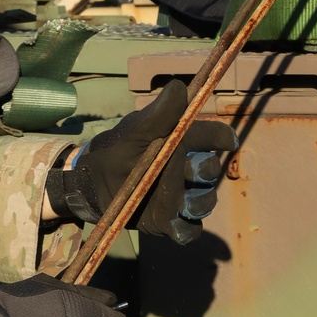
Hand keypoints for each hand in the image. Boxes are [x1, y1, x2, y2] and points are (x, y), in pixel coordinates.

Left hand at [46, 82, 236, 244]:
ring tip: (184, 202)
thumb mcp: (134, 131)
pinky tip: (174, 225)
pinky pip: (189, 231)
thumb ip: (159, 114)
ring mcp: (178, 196)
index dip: (221, 137)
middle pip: (209, 170)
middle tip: (191, 169)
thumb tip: (180, 86)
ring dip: (199, 201)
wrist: (90, 183)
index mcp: (180, 143)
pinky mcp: (168, 221)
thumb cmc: (114, 150)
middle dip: (205, 169)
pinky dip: (186, 230)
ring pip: (204, 201)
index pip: (210, 137)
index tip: (227, 141)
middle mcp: (184, 169)